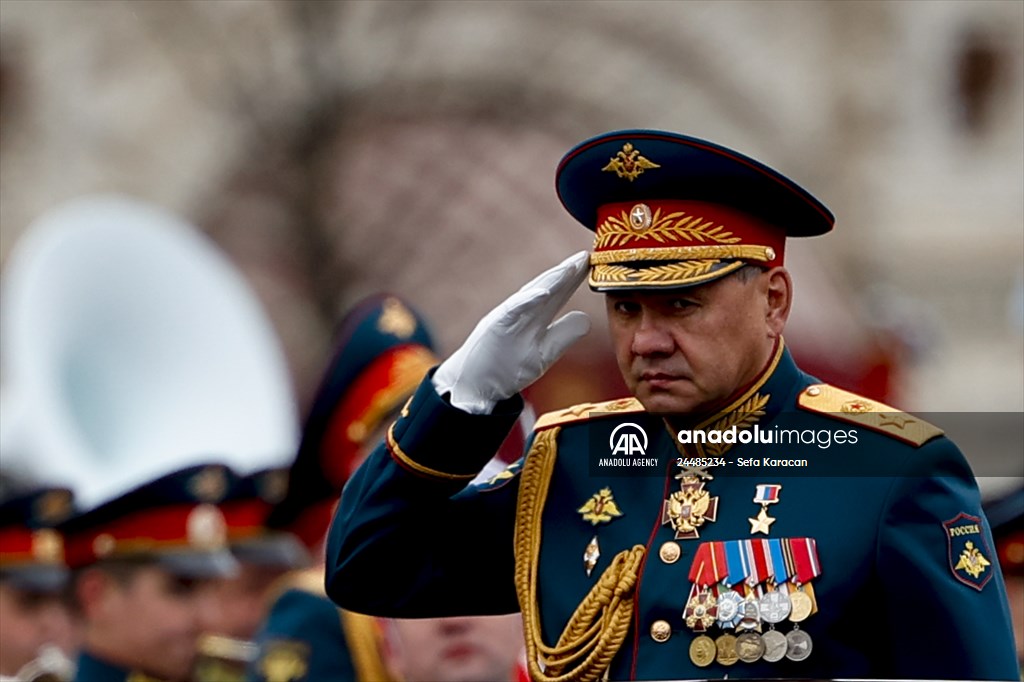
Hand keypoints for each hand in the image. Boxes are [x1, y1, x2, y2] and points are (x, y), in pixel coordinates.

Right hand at [433, 251, 591, 413]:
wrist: (472, 385)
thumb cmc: (505, 367)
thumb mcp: (543, 353)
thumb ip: (563, 335)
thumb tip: (584, 317)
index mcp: (533, 318)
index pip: (558, 294)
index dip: (574, 280)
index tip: (594, 264)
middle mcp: (521, 313)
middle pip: (548, 288)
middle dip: (567, 272)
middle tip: (586, 254)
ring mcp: (507, 318)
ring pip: (532, 294)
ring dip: (551, 280)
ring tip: (570, 267)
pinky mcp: (495, 327)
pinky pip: (513, 311)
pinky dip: (528, 300)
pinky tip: (544, 292)